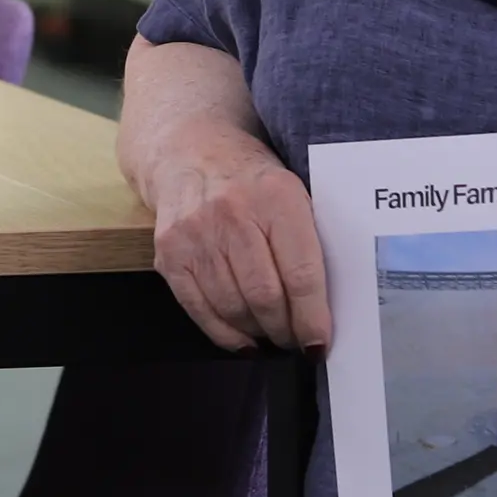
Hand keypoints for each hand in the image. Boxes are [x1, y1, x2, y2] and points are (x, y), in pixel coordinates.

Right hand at [143, 126, 329, 353]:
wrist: (189, 152)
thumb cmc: (252, 180)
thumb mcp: (291, 191)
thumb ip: (309, 240)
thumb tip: (326, 308)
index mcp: (276, 196)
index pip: (300, 273)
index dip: (312, 317)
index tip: (319, 343)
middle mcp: (232, 213)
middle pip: (265, 296)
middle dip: (285, 330)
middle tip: (296, 340)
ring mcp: (195, 234)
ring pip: (232, 307)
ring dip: (257, 332)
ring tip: (272, 334)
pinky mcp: (169, 253)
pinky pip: (199, 309)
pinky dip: (225, 333)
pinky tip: (243, 339)